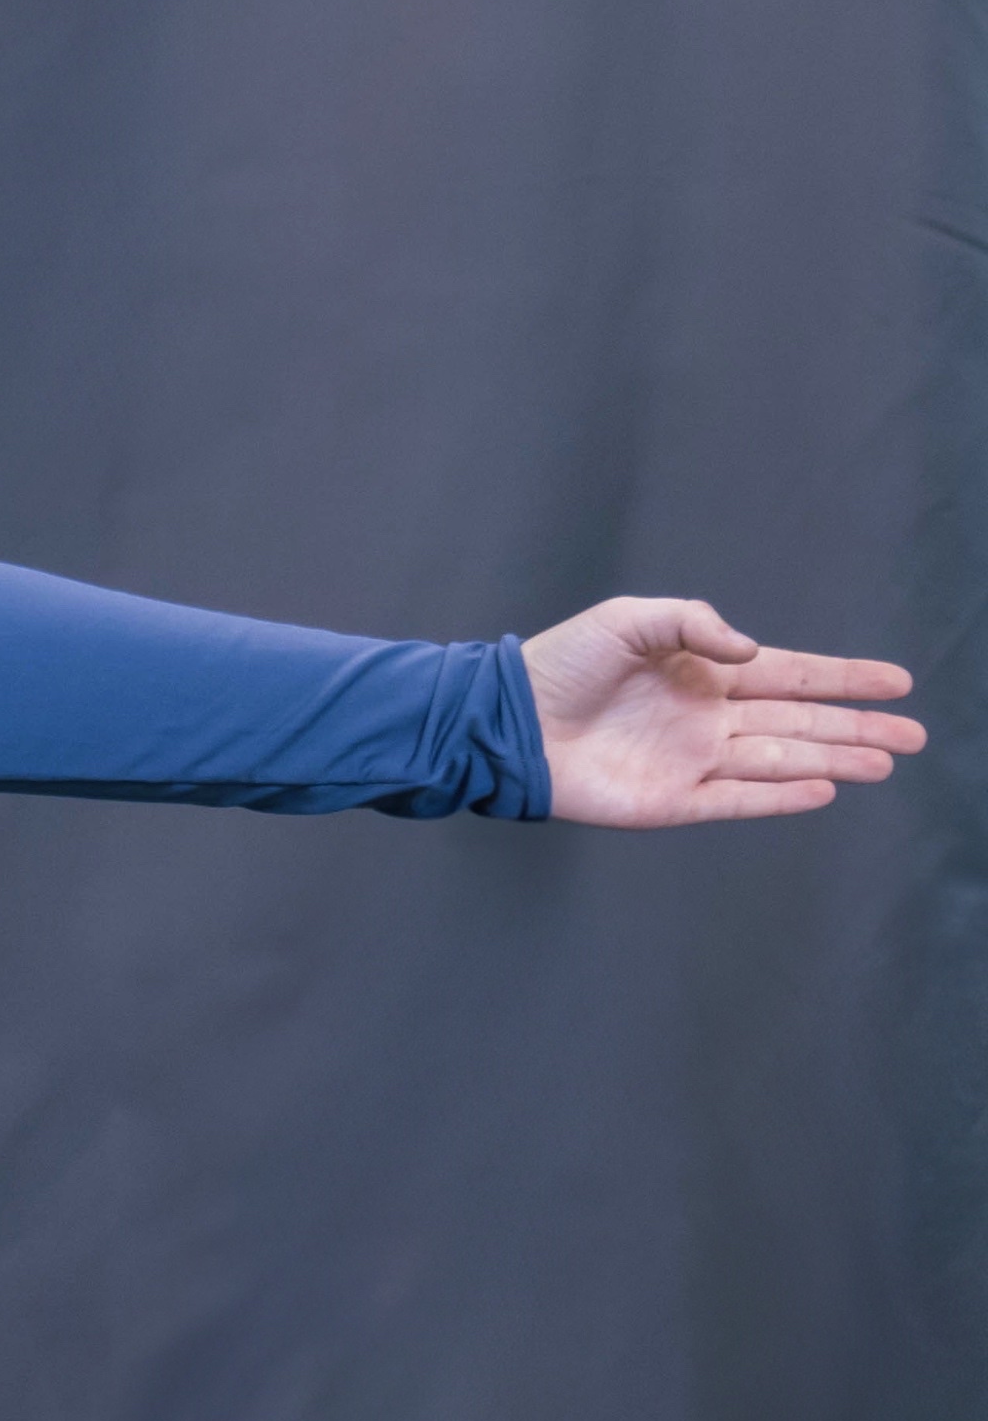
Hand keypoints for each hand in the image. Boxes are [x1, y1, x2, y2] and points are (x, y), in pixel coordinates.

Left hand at [521, 597, 921, 826]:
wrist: (506, 720)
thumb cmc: (560, 665)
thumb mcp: (630, 620)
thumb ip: (695, 623)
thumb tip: (753, 649)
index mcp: (705, 673)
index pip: (792, 676)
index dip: (845, 679)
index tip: (896, 681)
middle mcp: (708, 719)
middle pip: (800, 724)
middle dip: (858, 728)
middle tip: (914, 737)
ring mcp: (691, 761)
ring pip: (780, 762)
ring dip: (833, 761)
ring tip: (884, 763)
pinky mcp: (667, 801)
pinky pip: (734, 800)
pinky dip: (778, 796)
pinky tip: (824, 789)